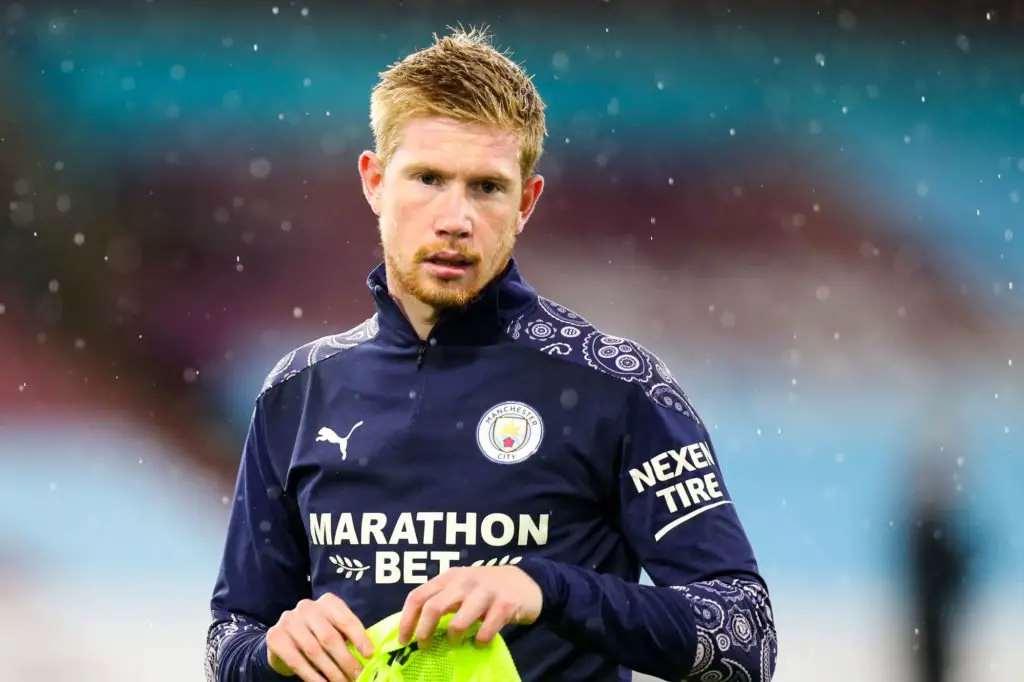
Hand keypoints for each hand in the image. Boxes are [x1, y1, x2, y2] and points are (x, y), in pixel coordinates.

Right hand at [266, 593, 373, 681]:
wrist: (283, 639)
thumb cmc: (317, 634)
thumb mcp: (334, 629)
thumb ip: (348, 638)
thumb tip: (369, 658)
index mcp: (327, 602)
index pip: (345, 619)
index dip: (359, 638)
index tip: (369, 655)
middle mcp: (307, 607)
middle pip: (330, 637)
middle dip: (346, 661)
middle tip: (358, 677)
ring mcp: (289, 621)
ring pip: (314, 651)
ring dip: (331, 672)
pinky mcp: (275, 637)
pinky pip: (296, 661)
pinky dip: (312, 676)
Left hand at [398, 565, 542, 646]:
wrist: (526, 582)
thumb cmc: (486, 589)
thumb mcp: (462, 586)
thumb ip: (442, 599)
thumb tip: (416, 627)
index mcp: (449, 577)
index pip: (418, 596)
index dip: (406, 620)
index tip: (404, 640)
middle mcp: (464, 582)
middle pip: (433, 608)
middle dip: (424, 632)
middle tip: (424, 646)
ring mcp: (485, 593)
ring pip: (457, 623)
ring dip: (453, 639)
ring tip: (457, 642)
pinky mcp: (504, 606)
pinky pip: (484, 633)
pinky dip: (479, 642)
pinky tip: (481, 640)